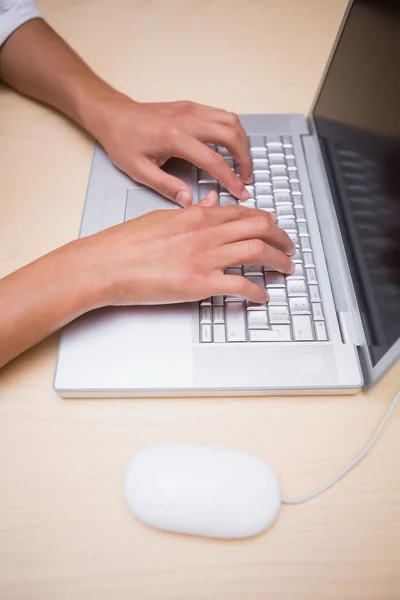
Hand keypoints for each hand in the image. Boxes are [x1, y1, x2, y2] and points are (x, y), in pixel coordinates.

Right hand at [79, 192, 294, 307]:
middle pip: (259, 228)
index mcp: (197, 216)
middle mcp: (206, 233)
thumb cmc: (126, 243)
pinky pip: (240, 285)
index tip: (275, 228)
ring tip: (286, 269)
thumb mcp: (161, 218)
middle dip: (282, 238)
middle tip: (290, 248)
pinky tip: (262, 296)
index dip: (267, 221)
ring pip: (257, 251)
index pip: (243, 213)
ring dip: (278, 261)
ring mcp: (205, 258)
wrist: (105, 264)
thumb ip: (191, 211)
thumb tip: (209, 202)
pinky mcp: (199, 283)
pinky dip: (257, 291)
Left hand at [89, 94, 252, 206]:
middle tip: (247, 177)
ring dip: (242, 142)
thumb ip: (166, 186)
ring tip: (243, 162)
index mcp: (174, 137)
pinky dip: (232, 130)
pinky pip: (221, 114)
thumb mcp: (139, 170)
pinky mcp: (191, 106)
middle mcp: (186, 119)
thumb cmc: (123, 140)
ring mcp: (191, 109)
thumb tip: (189, 200)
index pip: (214, 160)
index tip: (241, 192)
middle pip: (231, 135)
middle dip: (245, 158)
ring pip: (231, 120)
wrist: (113, 115)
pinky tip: (231, 145)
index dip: (231, 179)